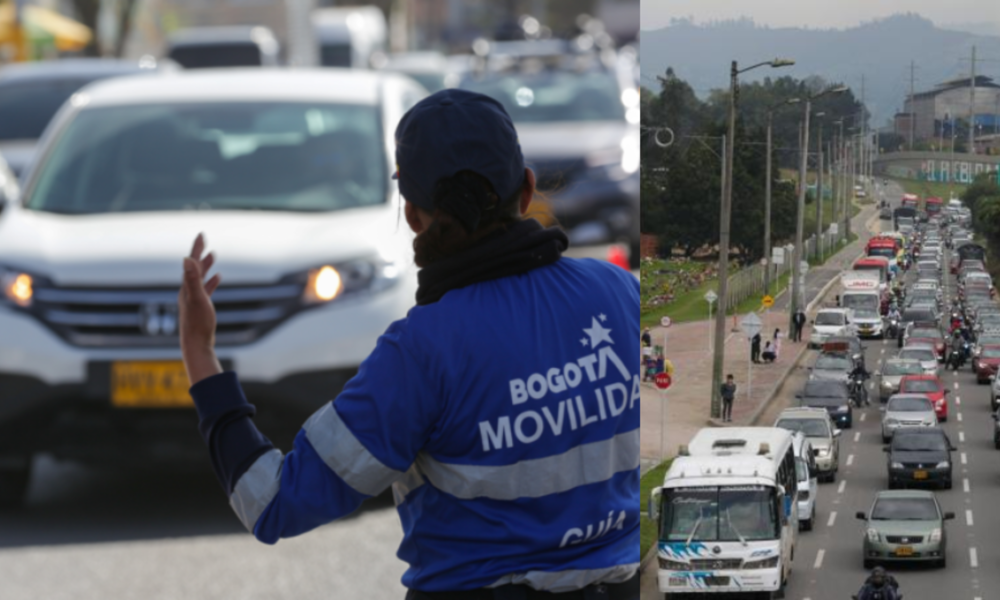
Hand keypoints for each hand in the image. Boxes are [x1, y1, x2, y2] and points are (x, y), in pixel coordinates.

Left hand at [178, 233, 222, 384]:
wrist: (196, 345)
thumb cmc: (198, 323)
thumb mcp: (197, 299)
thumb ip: (192, 279)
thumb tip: (187, 259)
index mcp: (187, 287)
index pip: (191, 262)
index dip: (196, 247)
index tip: (201, 234)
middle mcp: (188, 291)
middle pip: (194, 267)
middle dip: (199, 253)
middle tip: (204, 240)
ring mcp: (194, 299)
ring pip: (199, 277)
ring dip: (205, 266)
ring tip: (212, 255)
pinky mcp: (201, 307)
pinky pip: (205, 289)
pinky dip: (211, 281)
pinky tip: (218, 278)